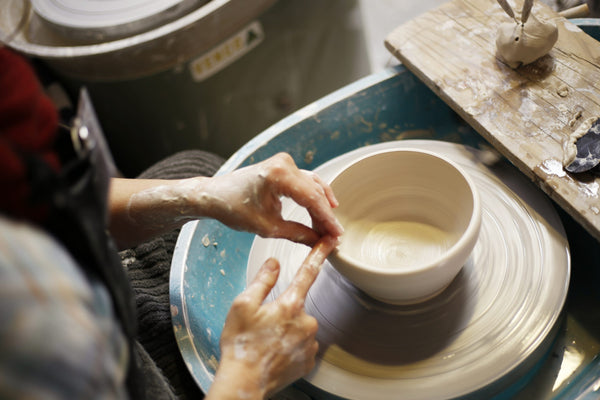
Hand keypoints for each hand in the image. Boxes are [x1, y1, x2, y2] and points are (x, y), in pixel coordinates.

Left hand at [203, 152, 342, 245]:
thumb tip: (319, 242)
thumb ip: (297, 234)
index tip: (337, 235)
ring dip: (322, 207)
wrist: (215, 195)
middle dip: (325, 215)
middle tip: (333, 236)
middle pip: (315, 192)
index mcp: (278, 175)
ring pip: (313, 186)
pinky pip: (306, 182)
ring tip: (328, 228)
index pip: (312, 199)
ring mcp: (285, 163)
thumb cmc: (233, 207)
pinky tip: (322, 212)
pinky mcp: (284, 167)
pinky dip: (314, 198)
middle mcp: (284, 164)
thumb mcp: (267, 227)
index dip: (327, 219)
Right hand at [207, 236, 337, 399]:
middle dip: (282, 311)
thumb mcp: (243, 305)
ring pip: (300, 327)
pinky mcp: (308, 361)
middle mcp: (306, 322)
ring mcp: (310, 343)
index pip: (308, 272)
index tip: (330, 241)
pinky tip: (274, 352)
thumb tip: (274, 263)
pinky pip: (302, 345)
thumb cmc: (241, 344)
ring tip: (265, 342)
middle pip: (297, 306)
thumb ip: (262, 280)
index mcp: (290, 305)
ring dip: (286, 330)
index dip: (319, 254)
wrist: (244, 382)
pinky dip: (290, 346)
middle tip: (262, 326)